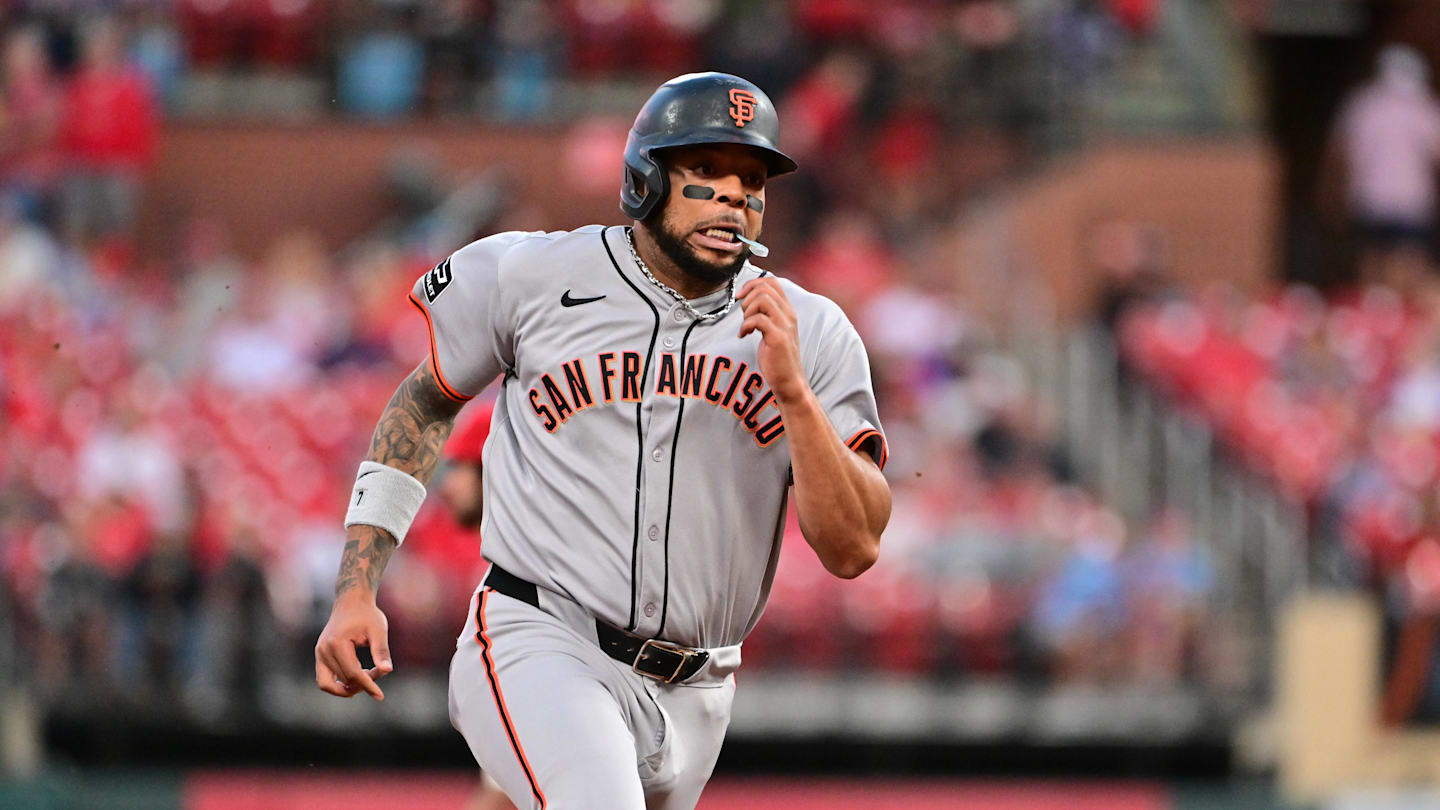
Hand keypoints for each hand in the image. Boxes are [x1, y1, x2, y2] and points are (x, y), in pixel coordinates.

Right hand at [314, 590, 392, 700]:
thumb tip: (387, 671)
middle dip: (364, 681)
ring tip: (368, 679)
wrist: (351, 602)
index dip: (368, 686)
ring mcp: (319, 654)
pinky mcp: (319, 656)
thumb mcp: (378, 630)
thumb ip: (381, 651)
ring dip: (350, 686)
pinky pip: (324, 680)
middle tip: (381, 670)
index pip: (352, 674)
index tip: (380, 695)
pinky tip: (355, 682)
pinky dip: (337, 685)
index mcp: (337, 643)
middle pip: (345, 679)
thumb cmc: (367, 615)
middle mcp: (323, 650)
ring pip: (330, 684)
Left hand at [738, 277, 806, 403]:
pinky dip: (745, 326)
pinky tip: (744, 336)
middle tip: (744, 315)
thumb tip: (748, 301)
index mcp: (787, 310)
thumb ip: (765, 315)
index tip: (742, 297)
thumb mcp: (772, 330)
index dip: (753, 284)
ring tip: (746, 326)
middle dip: (748, 298)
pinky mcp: (778, 337)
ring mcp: (785, 325)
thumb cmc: (777, 357)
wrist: (789, 381)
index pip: (772, 282)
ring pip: (762, 300)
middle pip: (765, 288)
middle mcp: (788, 314)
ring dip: (747, 310)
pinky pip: (758, 319)